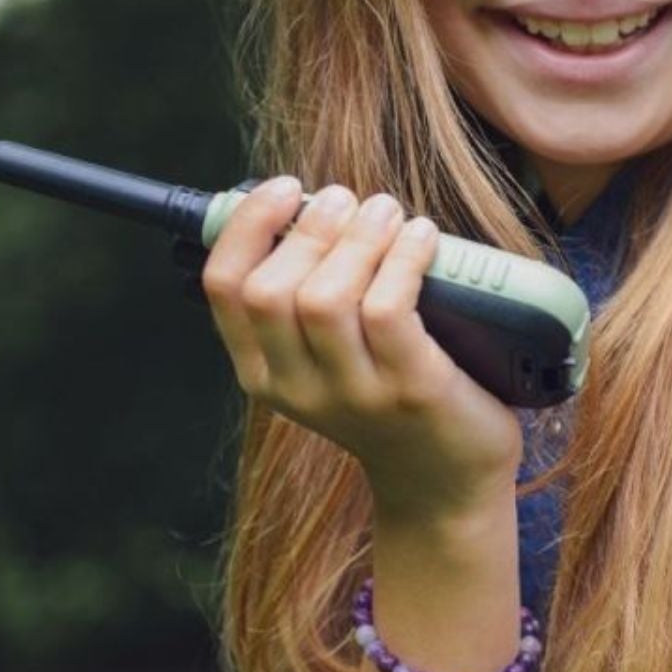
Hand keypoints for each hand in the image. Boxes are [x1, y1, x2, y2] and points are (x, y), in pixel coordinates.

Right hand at [201, 177, 524, 523]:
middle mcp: (298, 389)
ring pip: (325, 298)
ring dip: (357, 238)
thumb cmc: (393, 397)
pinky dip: (402, 260)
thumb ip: (311, 295)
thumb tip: (314, 206)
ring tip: (385, 212)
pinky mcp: (409, 391)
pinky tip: (422, 238)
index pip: (225, 289)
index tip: (283, 188)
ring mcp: (353, 395)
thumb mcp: (332, 357)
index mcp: (265, 373)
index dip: (246, 226)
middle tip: (347, 199)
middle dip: (309, 228)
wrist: (446, 482)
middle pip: (271, 290)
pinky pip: (388, 310)